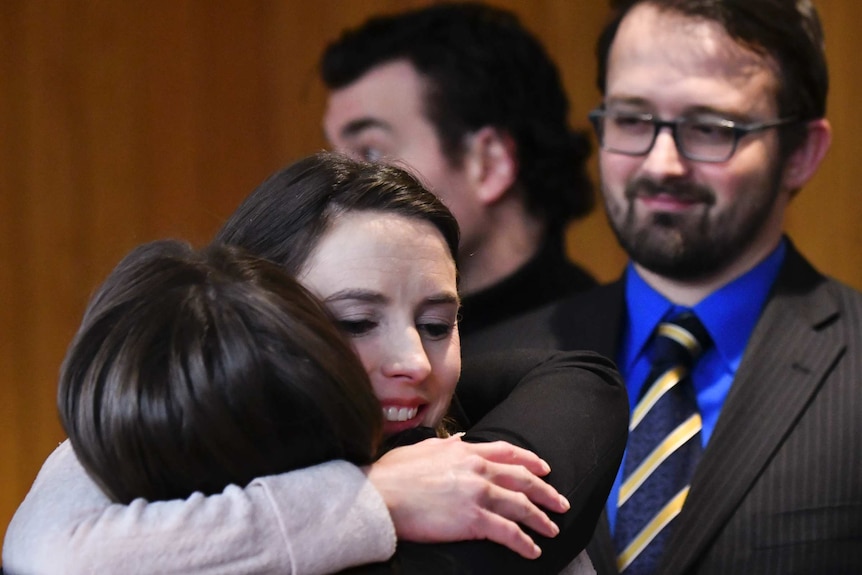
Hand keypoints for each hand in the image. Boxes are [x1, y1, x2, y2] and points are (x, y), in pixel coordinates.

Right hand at [364, 435, 569, 558]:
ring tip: (553, 529)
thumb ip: (448, 444)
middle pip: (523, 479)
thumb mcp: (423, 447)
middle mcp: (477, 469)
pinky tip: (533, 550)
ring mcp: (477, 494)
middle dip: (546, 492)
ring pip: (521, 506)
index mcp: (464, 450)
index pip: (507, 452)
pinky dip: (525, 542)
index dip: (530, 461)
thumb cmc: (394, 474)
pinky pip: (509, 532)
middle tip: (560, 502)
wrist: (380, 495)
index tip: (545, 469)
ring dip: (541, 519)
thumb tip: (462, 438)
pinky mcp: (473, 520)